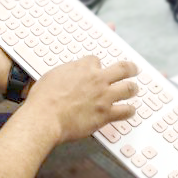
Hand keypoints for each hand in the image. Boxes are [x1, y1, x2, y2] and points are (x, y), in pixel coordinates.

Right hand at [23, 57, 137, 143]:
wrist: (45, 117)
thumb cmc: (43, 99)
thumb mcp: (52, 76)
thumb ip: (66, 73)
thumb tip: (69, 73)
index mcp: (82, 67)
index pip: (96, 60)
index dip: (97, 65)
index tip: (98, 68)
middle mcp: (97, 79)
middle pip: (122, 68)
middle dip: (130, 68)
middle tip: (133, 69)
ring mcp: (104, 96)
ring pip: (128, 88)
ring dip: (132, 89)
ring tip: (134, 89)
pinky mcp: (106, 114)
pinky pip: (125, 111)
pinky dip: (129, 111)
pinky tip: (130, 111)